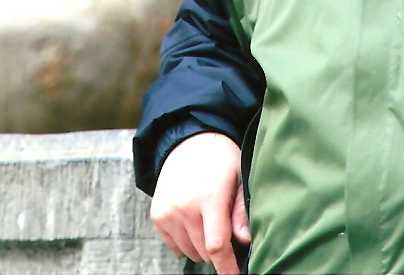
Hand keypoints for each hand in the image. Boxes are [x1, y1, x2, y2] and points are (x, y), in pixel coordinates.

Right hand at [150, 131, 249, 274]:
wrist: (189, 141)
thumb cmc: (222, 158)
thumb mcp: (239, 176)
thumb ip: (241, 210)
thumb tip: (245, 240)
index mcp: (209, 197)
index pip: (217, 245)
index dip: (227, 267)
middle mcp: (185, 207)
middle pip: (204, 251)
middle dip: (219, 250)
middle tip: (229, 231)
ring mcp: (168, 212)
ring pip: (190, 251)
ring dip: (203, 247)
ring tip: (211, 220)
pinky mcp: (157, 216)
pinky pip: (175, 245)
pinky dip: (188, 242)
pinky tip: (196, 221)